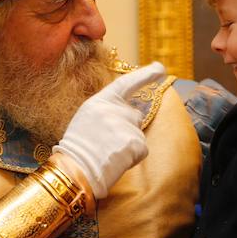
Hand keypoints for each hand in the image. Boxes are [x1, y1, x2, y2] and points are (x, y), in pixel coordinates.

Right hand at [54, 62, 166, 198]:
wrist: (76, 170)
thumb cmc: (79, 148)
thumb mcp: (87, 118)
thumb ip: (107, 110)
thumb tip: (131, 112)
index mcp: (100, 101)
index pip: (126, 83)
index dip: (145, 75)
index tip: (160, 67)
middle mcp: (115, 109)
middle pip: (135, 115)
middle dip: (128, 129)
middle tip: (108, 143)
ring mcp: (126, 125)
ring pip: (137, 134)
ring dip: (128, 145)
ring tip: (108, 153)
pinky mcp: (136, 142)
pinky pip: (141, 150)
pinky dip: (132, 158)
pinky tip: (116, 161)